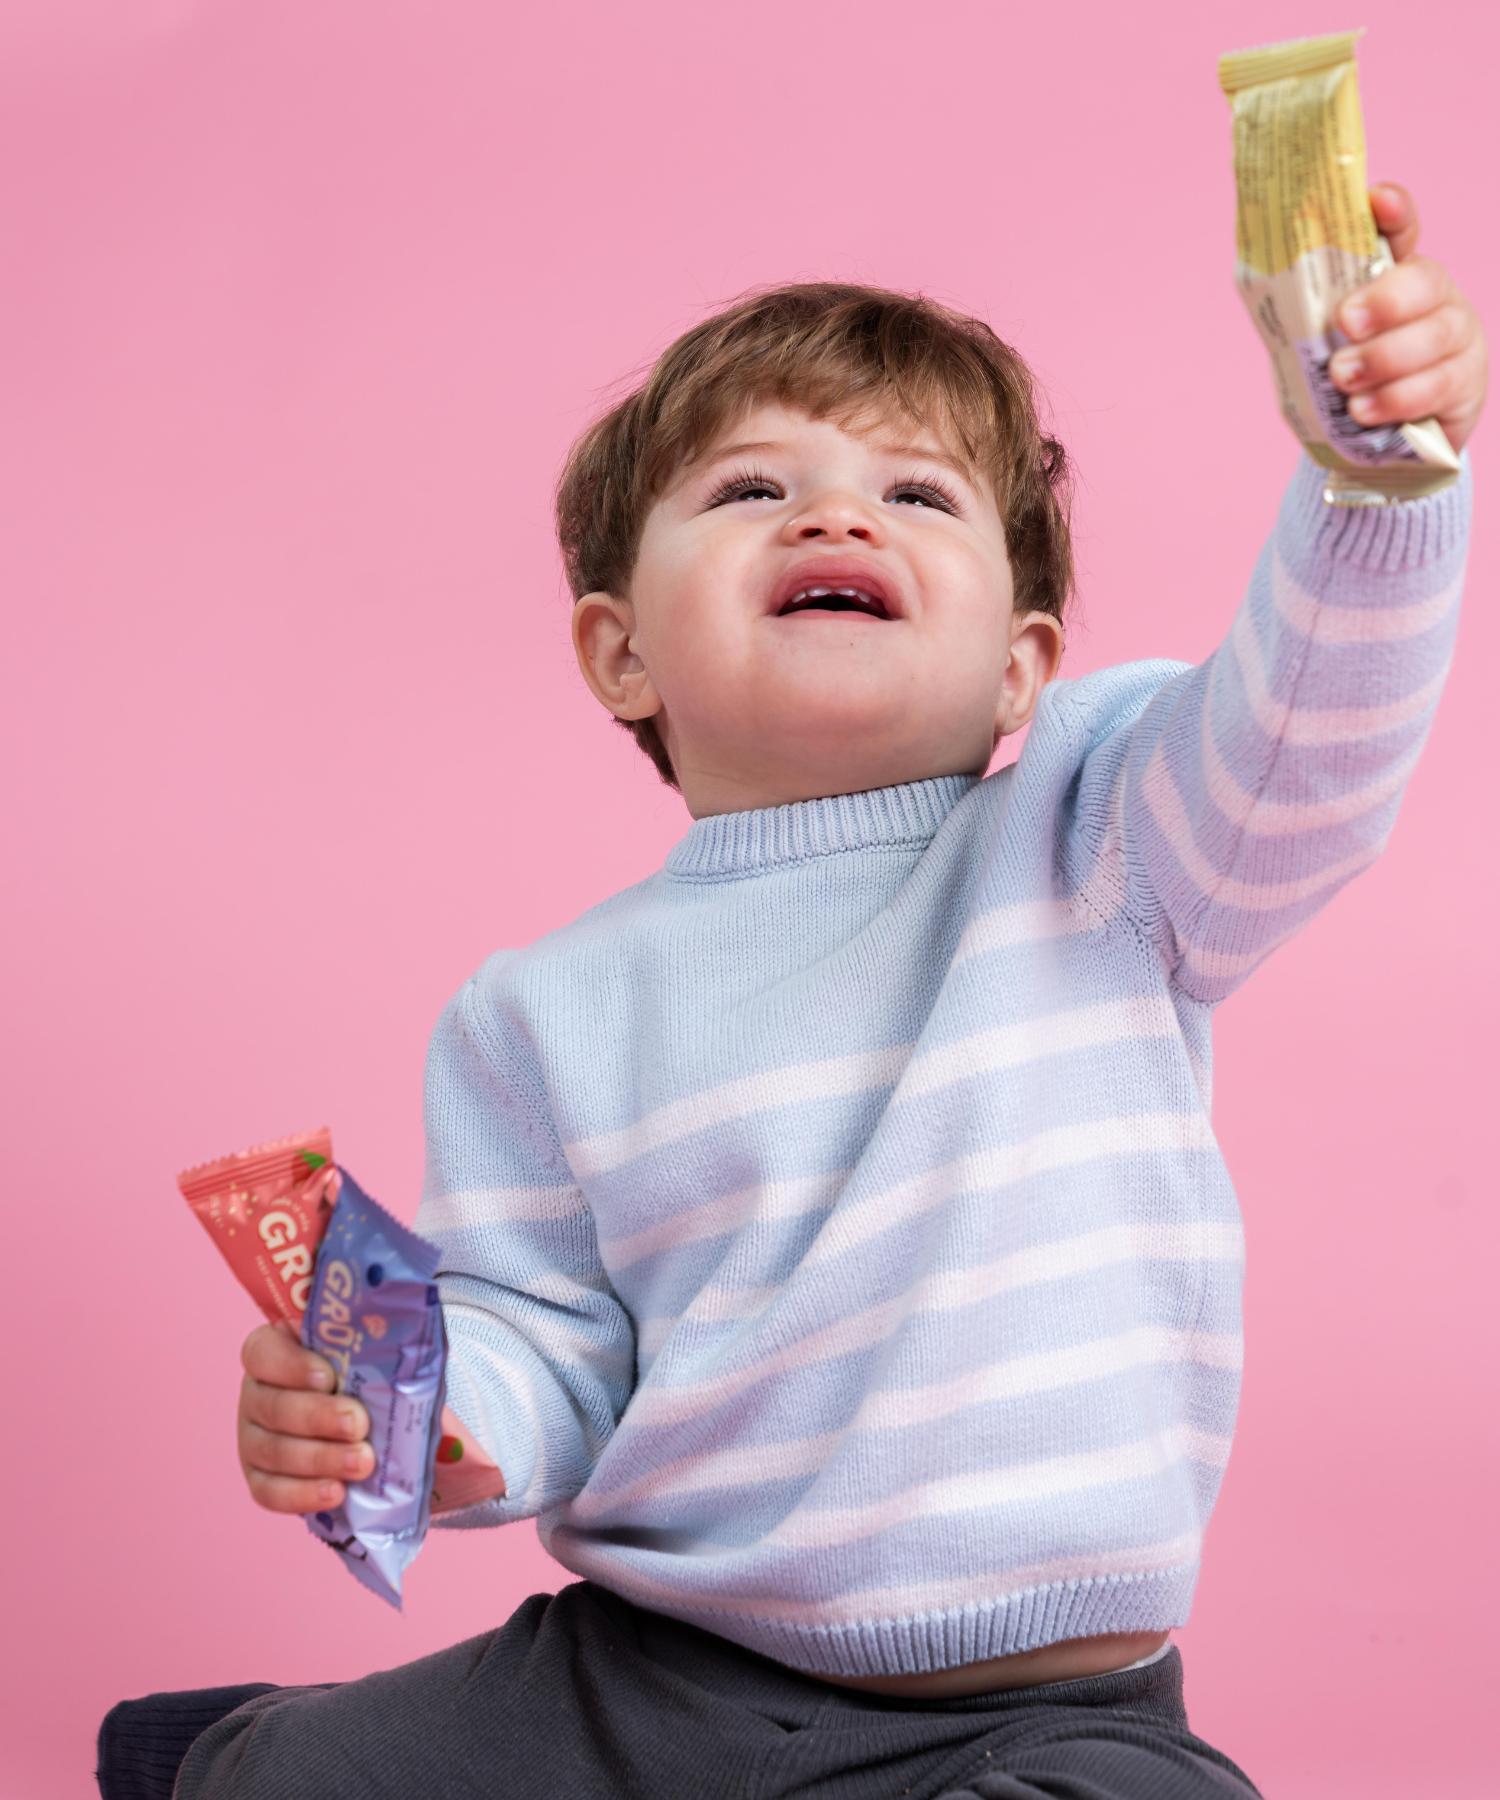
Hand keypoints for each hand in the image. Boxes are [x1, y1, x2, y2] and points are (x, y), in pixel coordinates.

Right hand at [237, 1320, 373, 1513]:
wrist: (376, 1429)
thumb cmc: (371, 1382)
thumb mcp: (378, 1359)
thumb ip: (385, 1355)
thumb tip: (419, 1359)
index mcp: (277, 1351)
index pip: (262, 1351)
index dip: (289, 1365)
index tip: (328, 1377)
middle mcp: (258, 1394)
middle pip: (271, 1406)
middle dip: (317, 1417)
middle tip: (358, 1425)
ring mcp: (253, 1439)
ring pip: (272, 1451)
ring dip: (318, 1459)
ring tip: (361, 1463)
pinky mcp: (261, 1479)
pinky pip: (270, 1492)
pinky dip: (303, 1494)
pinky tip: (336, 1493)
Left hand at [1327, 182, 1487, 454]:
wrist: (1375, 445)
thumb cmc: (1344, 384)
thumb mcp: (1317, 346)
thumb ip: (1304, 314)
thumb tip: (1261, 283)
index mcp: (1395, 278)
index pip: (1400, 232)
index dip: (1393, 213)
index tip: (1377, 200)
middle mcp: (1434, 299)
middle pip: (1426, 281)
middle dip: (1385, 300)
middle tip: (1345, 322)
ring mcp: (1457, 340)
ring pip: (1435, 335)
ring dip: (1384, 358)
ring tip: (1343, 379)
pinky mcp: (1465, 385)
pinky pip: (1439, 385)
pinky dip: (1397, 398)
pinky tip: (1364, 410)